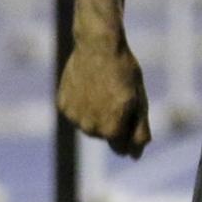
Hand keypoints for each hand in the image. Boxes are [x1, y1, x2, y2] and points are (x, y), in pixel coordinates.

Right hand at [58, 37, 151, 157]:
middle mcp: (89, 128)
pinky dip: (81, 104)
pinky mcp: (62, 105)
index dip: (128, 129)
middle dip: (112, 121)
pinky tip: (87, 86)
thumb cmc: (124, 72)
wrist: (98, 45)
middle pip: (104, 135)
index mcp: (111, 130)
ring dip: (96, 114)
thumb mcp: (140, 101)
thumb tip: (134, 156)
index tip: (129, 109)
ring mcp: (74, 117)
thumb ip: (139, 131)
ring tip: (101, 89)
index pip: (121, 147)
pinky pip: (75, 112)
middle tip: (116, 94)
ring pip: (88, 125)